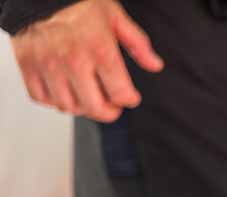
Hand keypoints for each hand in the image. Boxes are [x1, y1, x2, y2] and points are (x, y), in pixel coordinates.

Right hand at [11, 0, 163, 121]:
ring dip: (81, 107)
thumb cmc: (76, 2)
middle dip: (108, 112)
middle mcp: (73, 60)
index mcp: (99, 49)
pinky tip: (64, 90)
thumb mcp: (114, 17)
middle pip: (95, 108)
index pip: (121, 94)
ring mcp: (48, 65)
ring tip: (88, 96)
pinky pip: (42, 98)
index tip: (129, 97)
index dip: (129, 99)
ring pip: (68, 107)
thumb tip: (155, 64)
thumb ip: (137, 43)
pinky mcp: (28, 66)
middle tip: (111, 106)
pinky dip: (54, 100)